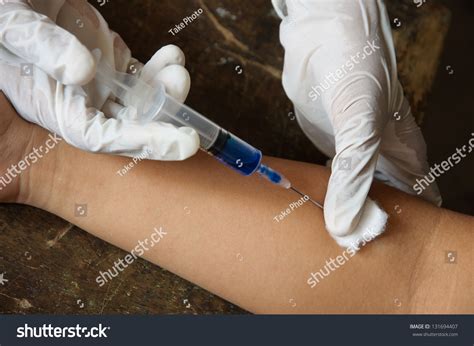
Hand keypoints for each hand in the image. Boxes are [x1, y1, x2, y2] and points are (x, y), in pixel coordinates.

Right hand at [0, 0, 198, 159]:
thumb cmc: (0, 7)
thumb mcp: (10, 22)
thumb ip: (41, 46)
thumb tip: (84, 72)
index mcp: (48, 100)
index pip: (101, 137)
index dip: (144, 142)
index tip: (184, 141)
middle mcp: (74, 98)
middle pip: (127, 123)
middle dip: (161, 113)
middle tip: (181, 87)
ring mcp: (92, 80)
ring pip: (136, 99)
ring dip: (163, 89)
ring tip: (177, 68)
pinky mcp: (103, 58)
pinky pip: (136, 74)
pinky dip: (156, 68)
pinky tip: (170, 56)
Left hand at [273, 0, 441, 246]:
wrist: (321, 37)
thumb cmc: (357, 73)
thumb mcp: (361, 128)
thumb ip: (355, 178)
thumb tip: (347, 229)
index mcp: (404, 157)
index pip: (417, 205)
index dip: (405, 230)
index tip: (384, 256)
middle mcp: (382, 159)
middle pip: (382, 205)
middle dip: (367, 228)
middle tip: (345, 257)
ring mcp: (353, 153)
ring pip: (353, 194)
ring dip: (340, 214)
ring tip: (324, 242)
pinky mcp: (328, 147)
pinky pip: (326, 180)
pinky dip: (320, 196)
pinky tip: (307, 211)